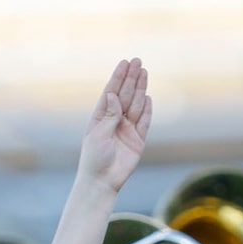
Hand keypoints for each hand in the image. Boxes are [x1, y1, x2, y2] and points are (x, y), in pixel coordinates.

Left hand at [75, 58, 152, 194]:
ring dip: (140, 89)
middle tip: (138, 61)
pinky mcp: (137, 140)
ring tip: (144, 72)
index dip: (118, 78)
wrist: (102, 182)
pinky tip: (148, 97)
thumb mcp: (99, 134)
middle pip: (125, 95)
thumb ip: (109, 116)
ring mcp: (126, 130)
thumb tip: (113, 95)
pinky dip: (147, 110)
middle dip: (131, 78)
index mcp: (100, 117)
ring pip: (136, 105)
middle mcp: (114, 121)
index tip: (124, 63)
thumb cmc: (94, 159)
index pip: (111, 93)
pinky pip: (144, 122)